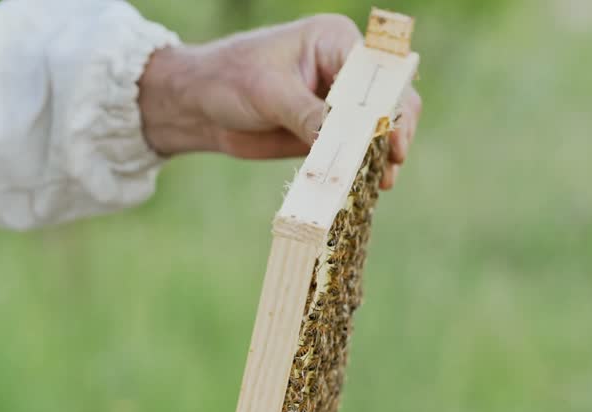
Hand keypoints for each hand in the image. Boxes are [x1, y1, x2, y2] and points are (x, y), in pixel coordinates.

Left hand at [137, 14, 420, 188]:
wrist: (199, 106)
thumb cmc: (228, 80)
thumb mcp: (269, 94)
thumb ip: (307, 115)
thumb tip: (344, 142)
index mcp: (335, 40)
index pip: (376, 71)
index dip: (390, 105)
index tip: (392, 139)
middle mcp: (344, 68)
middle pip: (387, 101)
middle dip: (391, 134)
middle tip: (390, 168)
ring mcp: (339, 102)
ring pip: (374, 130)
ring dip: (379, 156)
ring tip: (380, 184)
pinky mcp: (328, 133)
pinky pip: (352, 152)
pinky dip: (357, 170)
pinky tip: (362, 190)